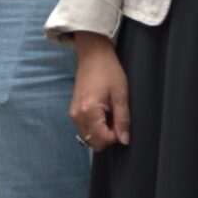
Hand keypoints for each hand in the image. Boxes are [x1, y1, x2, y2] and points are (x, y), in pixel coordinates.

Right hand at [70, 34, 130, 150]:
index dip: (115, 137)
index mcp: (88, 112)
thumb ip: (123, 119)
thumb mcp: (121, 94)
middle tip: (116, 118)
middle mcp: (77, 116)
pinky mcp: (73, 111)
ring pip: (88, 136)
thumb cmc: (108, 71)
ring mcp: (73, 114)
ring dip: (101, 131)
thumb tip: (124, 140)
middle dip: (108, 136)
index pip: (101, 141)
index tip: (122, 123)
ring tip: (110, 113)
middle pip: (93, 142)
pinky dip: (95, 126)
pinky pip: (85, 128)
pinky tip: (103, 111)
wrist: (93, 55)